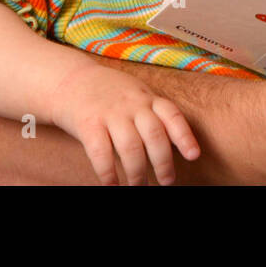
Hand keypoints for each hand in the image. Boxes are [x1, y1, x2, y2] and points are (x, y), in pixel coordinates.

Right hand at [48, 63, 200, 185]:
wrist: (72, 80)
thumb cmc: (111, 93)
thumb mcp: (137, 94)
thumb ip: (153, 113)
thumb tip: (175, 144)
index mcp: (148, 98)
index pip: (172, 115)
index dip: (184, 136)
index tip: (194, 155)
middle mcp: (132, 104)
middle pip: (154, 135)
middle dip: (163, 162)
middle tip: (167, 182)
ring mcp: (110, 113)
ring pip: (130, 146)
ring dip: (137, 172)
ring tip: (140, 186)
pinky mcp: (88, 124)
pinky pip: (100, 152)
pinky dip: (108, 172)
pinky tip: (112, 185)